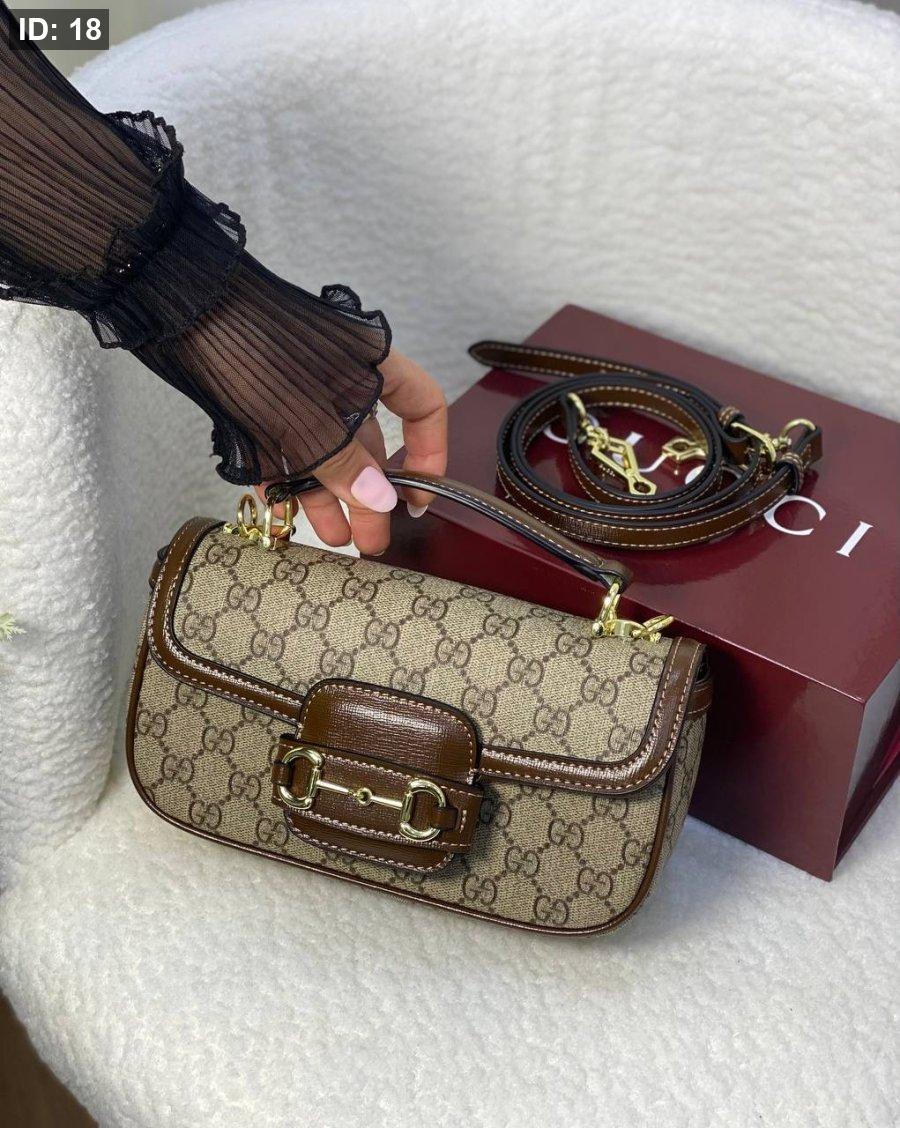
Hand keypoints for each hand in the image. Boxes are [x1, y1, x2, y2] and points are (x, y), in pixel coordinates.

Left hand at [255, 349, 446, 554]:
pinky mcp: (262, 405)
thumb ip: (346, 463)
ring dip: (331, 499)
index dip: (430, 454)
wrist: (178, 310)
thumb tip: (381, 501)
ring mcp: (300, 393)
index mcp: (369, 366)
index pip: (422, 406)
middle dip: (371, 496)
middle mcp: (342, 380)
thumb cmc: (252, 346)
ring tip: (336, 540)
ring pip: (326, 453)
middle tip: (371, 541)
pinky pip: (286, 451)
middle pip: (370, 444)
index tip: (417, 497)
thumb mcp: (308, 416)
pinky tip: (291, 515)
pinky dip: (291, 482)